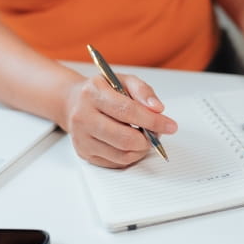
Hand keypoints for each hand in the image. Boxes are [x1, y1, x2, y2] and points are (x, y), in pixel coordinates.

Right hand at [62, 74, 176, 168]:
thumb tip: (157, 109)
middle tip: (157, 133)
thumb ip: (143, 91)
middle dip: (148, 139)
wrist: (74, 102)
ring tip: (145, 137)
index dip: (153, 121)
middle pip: (124, 138)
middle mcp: (83, 117)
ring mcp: (82, 138)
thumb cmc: (102, 91)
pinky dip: (131, 156)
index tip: (170, 125)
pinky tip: (132, 144)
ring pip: (122, 154)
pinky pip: (116, 162)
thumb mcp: (123, 80)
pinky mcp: (84, 153)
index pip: (128, 111)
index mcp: (92, 93)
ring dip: (141, 149)